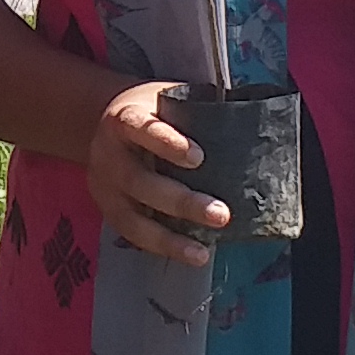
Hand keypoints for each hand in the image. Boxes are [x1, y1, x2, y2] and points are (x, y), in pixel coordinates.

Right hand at [81, 79, 230, 267]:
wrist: (101, 121)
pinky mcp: (109, 210)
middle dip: (181, 202)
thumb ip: (197, 110)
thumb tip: (253, 118)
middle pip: (141, 183)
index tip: (198, 157)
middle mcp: (109, 155)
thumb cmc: (151, 111)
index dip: (167, 143)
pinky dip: (163, 247)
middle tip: (220, 214)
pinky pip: (133, 234)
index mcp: (124, 119)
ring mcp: (105, 187)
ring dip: (170, 237)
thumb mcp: (166, 99)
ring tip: (203, 252)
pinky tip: (190, 255)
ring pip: (133, 218)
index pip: (142, 129)